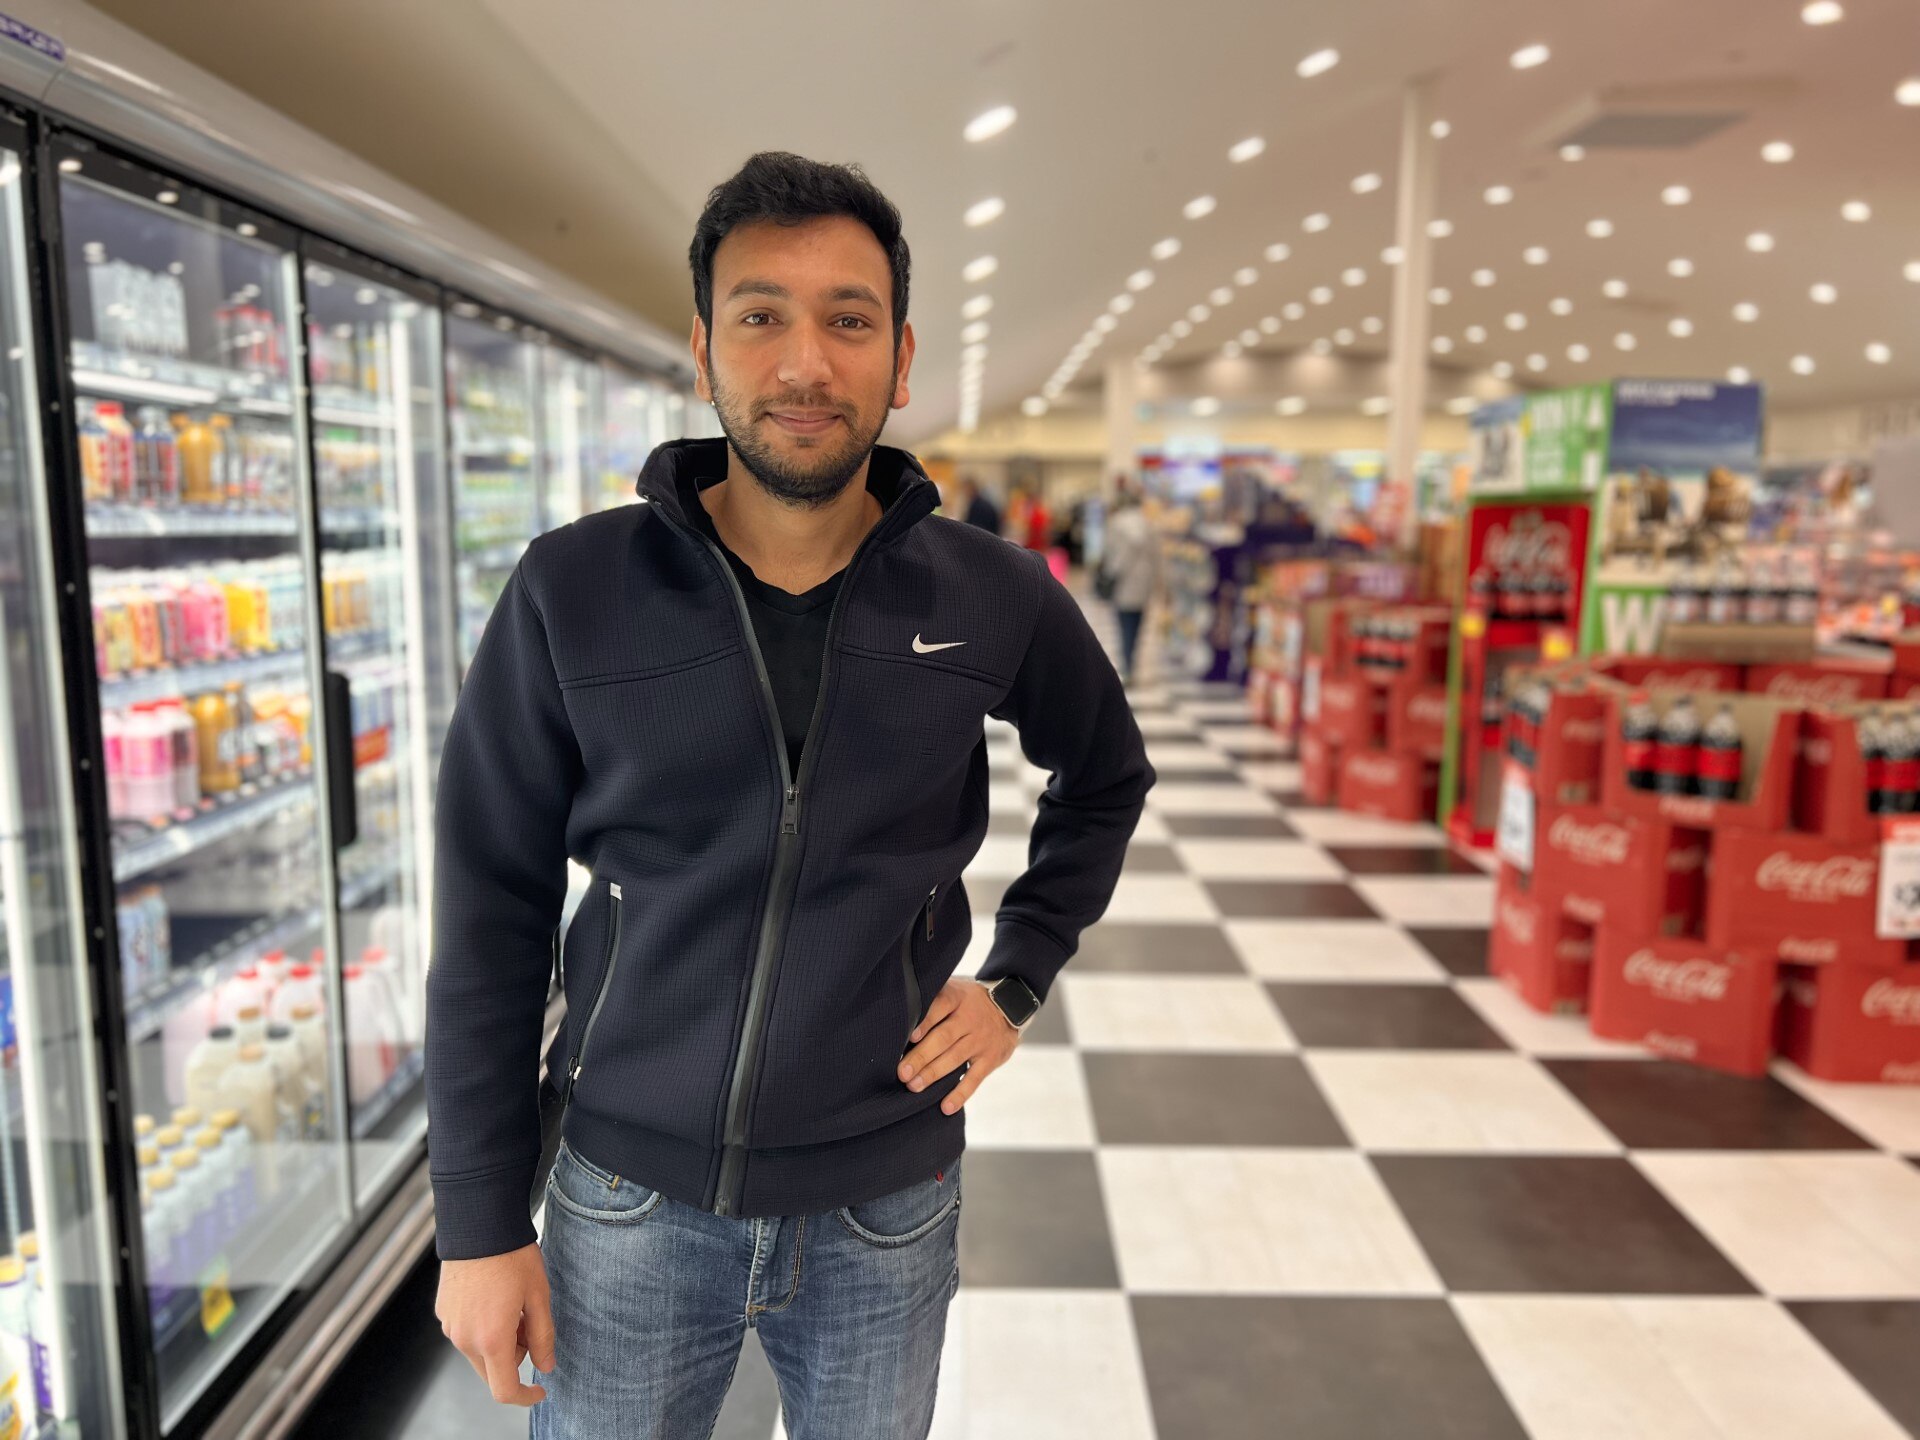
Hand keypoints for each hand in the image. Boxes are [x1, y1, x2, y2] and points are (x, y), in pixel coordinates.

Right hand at [436, 1243, 554, 1406]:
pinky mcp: (443, 1312)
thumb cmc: (512, 1256)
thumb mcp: (539, 1296)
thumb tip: (546, 1366)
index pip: (504, 1390)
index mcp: (491, 1340)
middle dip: (515, 1358)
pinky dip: (483, 1328)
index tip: (540, 1390)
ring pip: (478, 1352)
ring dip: (499, 1342)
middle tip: (529, 1323)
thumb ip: (543, 1337)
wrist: (478, 1225)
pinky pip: (466, 1333)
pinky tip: (495, 1298)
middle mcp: (465, 1339)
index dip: (525, 1397)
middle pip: (491, 1371)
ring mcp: (450, 1326)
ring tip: (513, 1305)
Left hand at [897, 977, 1022, 1113]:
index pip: (940, 1007)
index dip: (925, 1021)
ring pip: (955, 1059)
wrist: (1010, 1008)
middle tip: (903, 1072)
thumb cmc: (968, 1002)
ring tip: (914, 1086)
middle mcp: (969, 1019)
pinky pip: (974, 1079)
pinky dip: (960, 1094)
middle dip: (922, 1056)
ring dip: (933, 1074)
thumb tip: (898, 1015)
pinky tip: (946, 1107)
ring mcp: (981, 1040)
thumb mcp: (955, 990)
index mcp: (957, 998)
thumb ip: (932, 999)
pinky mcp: (990, 1059)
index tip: (910, 1036)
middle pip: (944, 1038)